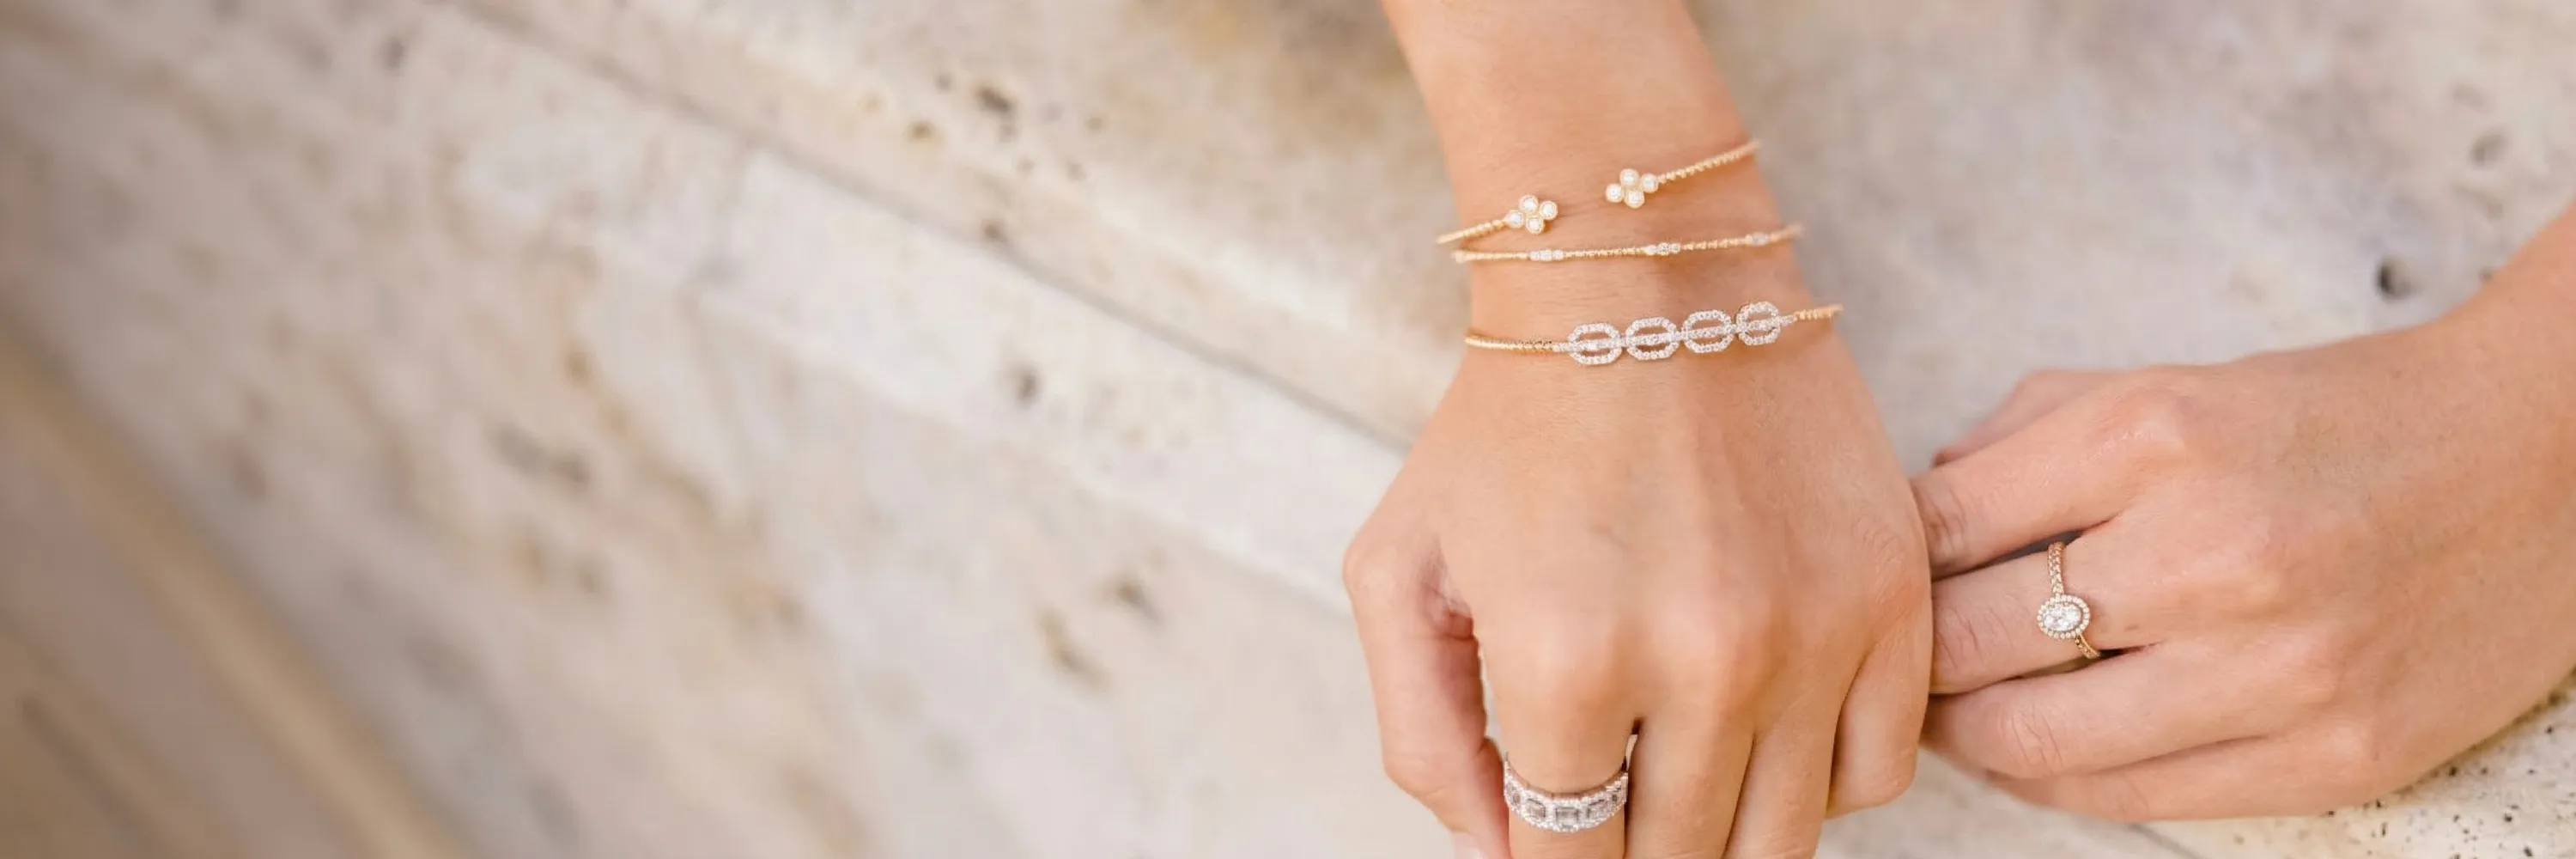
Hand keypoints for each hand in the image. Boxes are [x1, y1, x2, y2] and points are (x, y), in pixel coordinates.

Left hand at [1345, 280, 1927, 857]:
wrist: (1645, 276)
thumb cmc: (1505, 428)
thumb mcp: (1402, 574)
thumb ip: (1424, 739)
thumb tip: (1493, 858)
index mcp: (1565, 663)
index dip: (1546, 858)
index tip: (1547, 818)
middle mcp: (1704, 663)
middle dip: (1627, 844)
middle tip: (1606, 783)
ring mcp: (1814, 634)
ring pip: (1781, 842)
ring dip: (1718, 826)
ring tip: (1675, 762)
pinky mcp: (1890, 596)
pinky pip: (1878, 772)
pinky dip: (1818, 778)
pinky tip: (1762, 725)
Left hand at [1911, 239, 2575, 818]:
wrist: (2543, 456)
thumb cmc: (2335, 417)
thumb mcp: (2170, 385)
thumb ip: (2026, 439)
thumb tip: (1909, 509)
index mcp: (2161, 434)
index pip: (1943, 524)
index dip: (1884, 561)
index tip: (1869, 576)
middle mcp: (2217, 552)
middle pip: (1972, 643)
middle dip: (1907, 657)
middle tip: (1885, 658)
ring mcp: (2280, 669)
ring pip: (2035, 744)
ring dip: (1965, 734)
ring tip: (1948, 711)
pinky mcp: (2333, 756)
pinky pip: (2134, 800)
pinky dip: (2058, 781)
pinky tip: (2034, 750)